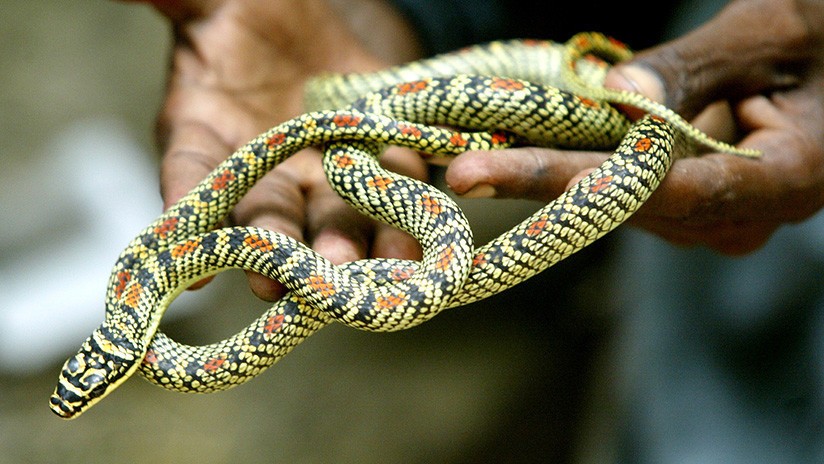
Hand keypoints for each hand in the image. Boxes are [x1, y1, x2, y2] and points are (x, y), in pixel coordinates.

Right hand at [131, 0, 425, 298]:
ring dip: (339, 245)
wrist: (321, 30)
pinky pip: (390, 196)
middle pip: (265, 212)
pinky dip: (398, 223)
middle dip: (274, 244)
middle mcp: (265, 170)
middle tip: (276, 279)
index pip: (190, 169)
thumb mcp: (216, 4)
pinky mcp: (380, 168)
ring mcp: (325, 176)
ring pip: (330, 218)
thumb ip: (181, 3)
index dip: (186, 205)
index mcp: (207, 131)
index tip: (183, 251)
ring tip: (347, 269)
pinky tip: (408, 249)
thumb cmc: (253, 14)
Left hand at [445, 0, 823, 254]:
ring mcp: (715, 215)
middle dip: (536, 180)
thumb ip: (694, 68)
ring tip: (477, 158)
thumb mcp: (772, 31)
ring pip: (619, 196)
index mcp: (783, 179)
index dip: (565, 181)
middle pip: (621, 200)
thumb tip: (615, 96)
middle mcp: (741, 216)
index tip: (488, 174)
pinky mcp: (695, 199)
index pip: (653, 185)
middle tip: (458, 169)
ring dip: (549, 171)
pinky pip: (630, 182)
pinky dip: (582, 159)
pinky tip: (525, 146)